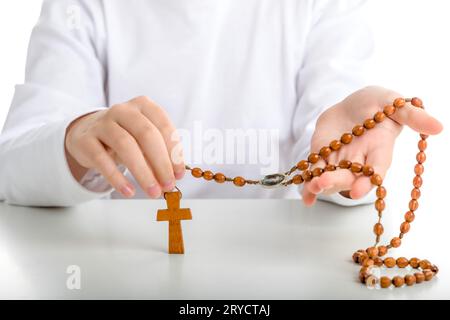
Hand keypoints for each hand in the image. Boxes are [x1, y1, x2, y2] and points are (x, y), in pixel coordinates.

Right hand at [65, 96, 184, 197]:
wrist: (87, 133)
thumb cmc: (125, 135)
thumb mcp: (144, 138)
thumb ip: (161, 152)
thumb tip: (174, 175)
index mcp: (143, 105)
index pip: (163, 126)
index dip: (174, 152)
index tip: (179, 174)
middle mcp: (123, 110)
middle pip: (146, 135)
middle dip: (161, 163)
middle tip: (168, 185)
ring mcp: (102, 123)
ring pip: (125, 146)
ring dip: (142, 172)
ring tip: (152, 191)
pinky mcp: (85, 140)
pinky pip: (102, 160)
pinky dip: (117, 178)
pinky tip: (129, 191)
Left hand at [301, 86, 442, 205]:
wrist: (352, 105)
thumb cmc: (376, 103)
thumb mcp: (393, 102)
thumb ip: (411, 115)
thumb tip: (438, 126)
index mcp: (379, 150)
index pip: (376, 169)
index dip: (368, 180)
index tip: (359, 190)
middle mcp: (360, 161)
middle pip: (349, 177)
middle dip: (337, 181)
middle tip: (323, 183)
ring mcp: (340, 161)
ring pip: (330, 178)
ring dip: (319, 185)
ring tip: (310, 187)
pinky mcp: (323, 158)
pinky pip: (315, 174)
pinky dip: (308, 186)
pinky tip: (304, 197)